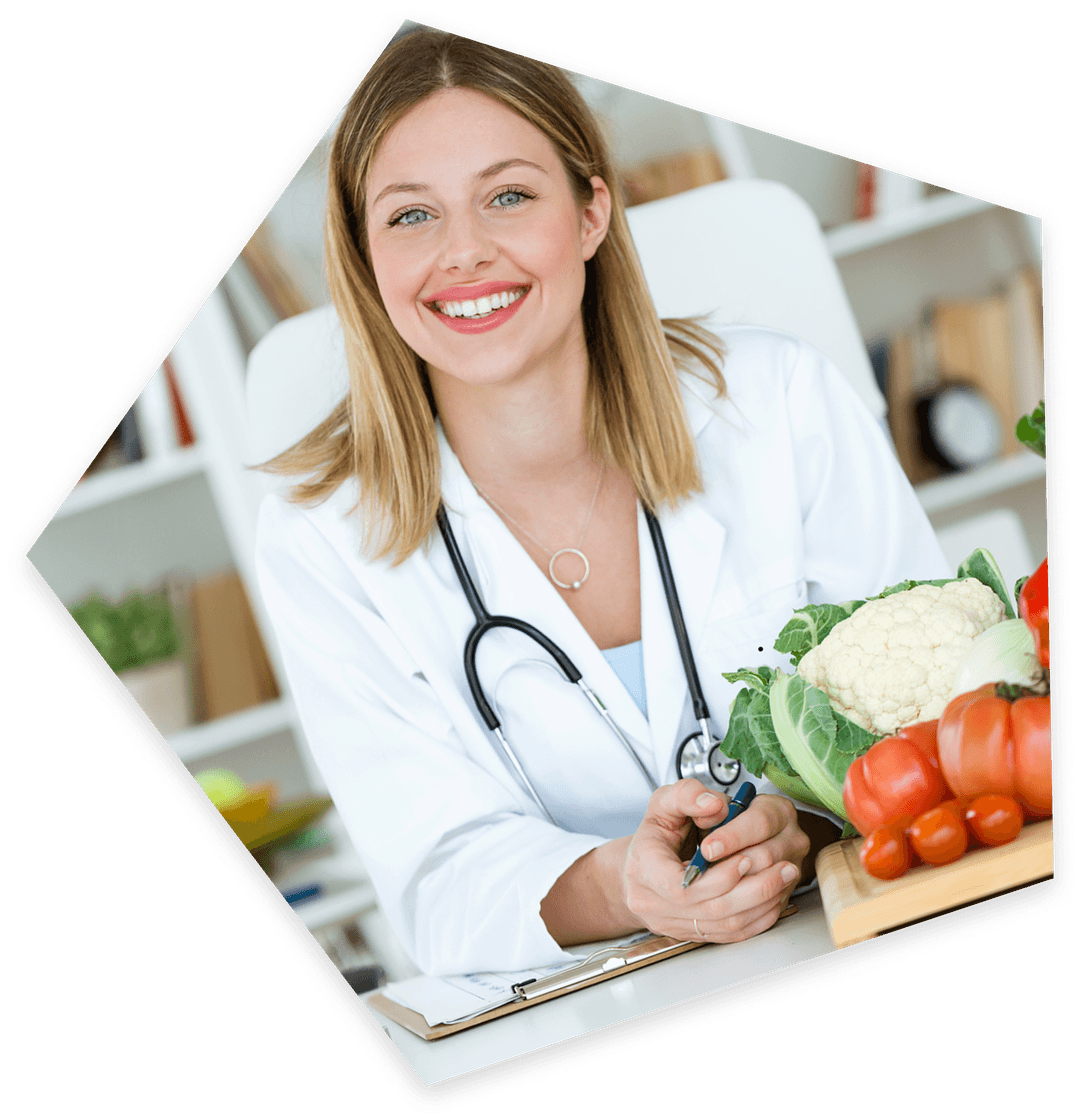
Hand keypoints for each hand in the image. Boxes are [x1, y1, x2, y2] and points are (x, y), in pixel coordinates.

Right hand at [621, 779, 809, 943]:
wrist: (641, 867)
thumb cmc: (655, 835)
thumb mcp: (664, 802)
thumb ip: (687, 795)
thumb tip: (715, 804)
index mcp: (644, 869)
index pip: (681, 888)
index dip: (719, 877)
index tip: (746, 858)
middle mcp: (655, 904)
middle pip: (711, 910)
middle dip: (754, 888)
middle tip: (783, 865)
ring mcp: (674, 924)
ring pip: (725, 925)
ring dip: (762, 902)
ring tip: (786, 876)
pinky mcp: (694, 934)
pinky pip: (731, 934)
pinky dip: (758, 917)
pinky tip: (775, 896)